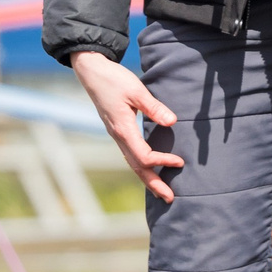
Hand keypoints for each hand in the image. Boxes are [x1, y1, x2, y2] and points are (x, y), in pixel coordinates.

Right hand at [71, 50, 184, 204]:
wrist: (91, 72)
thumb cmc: (114, 79)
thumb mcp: (136, 90)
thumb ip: (154, 107)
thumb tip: (172, 123)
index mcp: (123, 130)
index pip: (144, 156)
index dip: (162, 161)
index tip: (180, 161)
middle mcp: (118, 137)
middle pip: (137, 167)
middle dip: (153, 183)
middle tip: (170, 198)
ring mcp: (116, 135)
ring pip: (132, 163)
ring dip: (147, 178)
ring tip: (161, 191)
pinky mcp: (117, 130)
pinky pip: (129, 155)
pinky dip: (140, 167)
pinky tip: (148, 170)